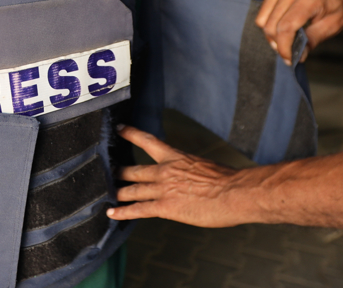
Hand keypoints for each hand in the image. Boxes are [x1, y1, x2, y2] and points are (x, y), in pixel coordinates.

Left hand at [106, 125, 251, 227]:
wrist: (234, 193)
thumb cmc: (227, 180)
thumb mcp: (205, 166)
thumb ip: (190, 170)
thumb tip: (189, 177)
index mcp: (176, 157)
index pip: (148, 141)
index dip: (131, 134)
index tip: (119, 129)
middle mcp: (165, 171)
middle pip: (134, 170)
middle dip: (120, 172)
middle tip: (110, 172)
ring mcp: (163, 189)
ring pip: (133, 190)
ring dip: (119, 192)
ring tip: (109, 194)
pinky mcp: (165, 207)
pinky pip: (139, 209)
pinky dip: (123, 212)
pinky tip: (113, 213)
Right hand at [255, 0, 342, 64]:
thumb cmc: (341, 6)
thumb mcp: (333, 27)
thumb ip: (313, 40)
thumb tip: (298, 56)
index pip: (286, 27)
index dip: (284, 47)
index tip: (289, 59)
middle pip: (271, 24)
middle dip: (278, 43)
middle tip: (290, 52)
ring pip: (262, 19)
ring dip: (271, 35)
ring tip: (286, 40)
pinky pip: (263, 11)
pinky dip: (269, 24)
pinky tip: (282, 28)